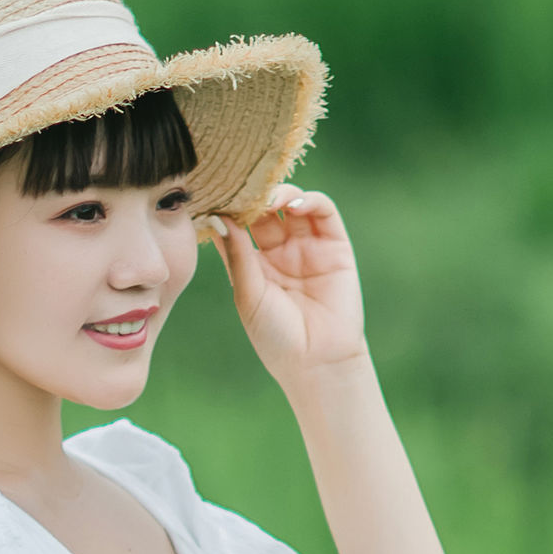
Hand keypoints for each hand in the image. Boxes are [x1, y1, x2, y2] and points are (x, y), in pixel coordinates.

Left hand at [207, 188, 366, 381]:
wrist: (316, 362)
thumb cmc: (276, 336)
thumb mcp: (248, 293)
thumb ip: (238, 254)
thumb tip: (219, 216)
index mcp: (255, 262)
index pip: (241, 223)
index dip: (231, 207)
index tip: (217, 196)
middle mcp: (281, 250)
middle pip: (266, 208)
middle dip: (254, 196)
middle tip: (243, 191)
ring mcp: (309, 246)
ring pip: (293, 204)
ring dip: (280, 193)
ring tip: (268, 199)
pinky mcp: (335, 246)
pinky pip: (323, 212)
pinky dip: (309, 200)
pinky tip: (293, 205)